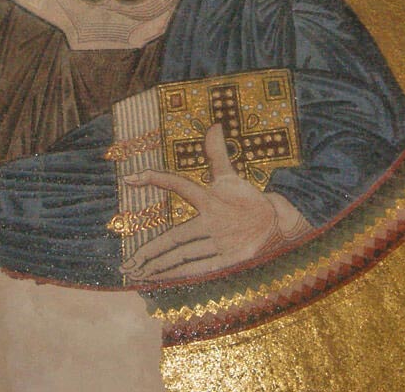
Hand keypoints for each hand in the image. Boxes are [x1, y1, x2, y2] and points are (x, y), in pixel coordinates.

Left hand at [121, 123, 310, 282]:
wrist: (277, 224)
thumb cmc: (248, 199)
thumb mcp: (231, 177)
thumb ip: (217, 153)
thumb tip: (215, 124)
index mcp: (210, 199)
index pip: (179, 184)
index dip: (156, 179)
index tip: (129, 179)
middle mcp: (213, 221)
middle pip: (174, 238)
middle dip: (149, 251)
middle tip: (127, 263)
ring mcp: (220, 243)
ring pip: (183, 256)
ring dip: (159, 266)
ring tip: (136, 273)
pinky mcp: (229, 260)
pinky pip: (198, 269)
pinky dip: (177, 275)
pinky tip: (160, 279)